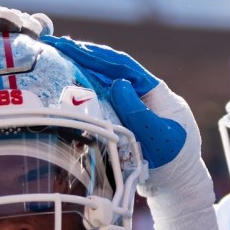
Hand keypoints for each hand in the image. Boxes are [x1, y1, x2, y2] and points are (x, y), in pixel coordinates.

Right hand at [49, 35, 218, 229]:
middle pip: (109, 68)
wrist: (175, 186)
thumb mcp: (160, 137)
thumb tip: (118, 83)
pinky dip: (83, 89)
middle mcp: (141, 93)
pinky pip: (100, 99)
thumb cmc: (174, 162)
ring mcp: (131, 106)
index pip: (122, 66)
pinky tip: (65, 82)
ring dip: (80, 68)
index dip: (97, 55)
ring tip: (55, 55)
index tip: (72, 46)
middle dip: (83, 54)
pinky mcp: (121, 119)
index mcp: (154, 91)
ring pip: (103, 81)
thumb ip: (139, 112)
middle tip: (54, 43)